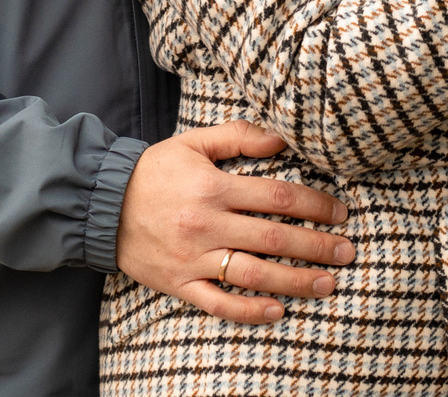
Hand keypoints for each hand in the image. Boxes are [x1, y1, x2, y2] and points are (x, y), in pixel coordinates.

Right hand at [116, 122, 356, 323]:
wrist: (99, 203)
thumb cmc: (153, 171)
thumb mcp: (194, 142)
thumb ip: (239, 136)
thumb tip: (282, 139)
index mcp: (214, 187)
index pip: (278, 196)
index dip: (315, 204)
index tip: (340, 213)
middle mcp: (208, 223)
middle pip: (275, 237)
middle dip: (317, 246)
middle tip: (348, 252)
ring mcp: (193, 257)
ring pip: (254, 274)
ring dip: (296, 281)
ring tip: (328, 283)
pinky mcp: (179, 283)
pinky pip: (218, 302)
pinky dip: (249, 310)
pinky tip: (277, 311)